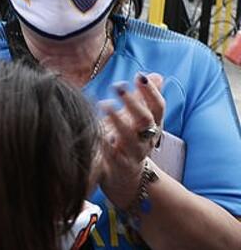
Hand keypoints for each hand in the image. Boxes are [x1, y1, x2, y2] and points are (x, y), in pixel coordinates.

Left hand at [97, 73, 165, 206]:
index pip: (158, 108)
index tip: (139, 76)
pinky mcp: (118, 167)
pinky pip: (113, 157)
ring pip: (130, 138)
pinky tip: (97, 134)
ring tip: (104, 104)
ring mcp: (133, 154)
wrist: (128, 179)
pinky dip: (106, 146)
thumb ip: (145, 99)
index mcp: (152, 126)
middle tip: (117, 86)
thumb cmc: (130, 141)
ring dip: (118, 121)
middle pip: (146, 120)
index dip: (151, 93)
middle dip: (134, 103)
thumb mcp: (139, 120)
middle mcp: (146, 139)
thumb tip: (155, 76)